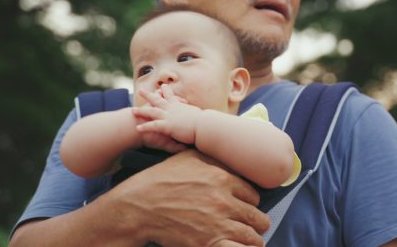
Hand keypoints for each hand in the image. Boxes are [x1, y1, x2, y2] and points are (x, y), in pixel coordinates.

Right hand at [105, 149, 269, 246]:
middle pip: (257, 217)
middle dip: (256, 223)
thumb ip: (212, 159)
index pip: (254, 195)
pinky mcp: (208, 244)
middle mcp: (224, 201)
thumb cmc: (160, 179)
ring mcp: (218, 224)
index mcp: (223, 178)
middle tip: (252, 225)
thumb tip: (228, 159)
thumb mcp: (188, 158)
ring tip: (249, 240)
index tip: (246, 207)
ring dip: (252, 240)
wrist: (139, 206)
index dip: (250, 203)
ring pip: (252, 238)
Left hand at [133, 85, 202, 144]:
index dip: (166, 91)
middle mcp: (172, 108)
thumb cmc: (204, 121)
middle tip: (140, 90)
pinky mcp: (167, 126)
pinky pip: (153, 126)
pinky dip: (145, 126)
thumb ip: (194, 113)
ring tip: (132, 110)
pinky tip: (137, 128)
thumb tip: (199, 112)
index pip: (171, 96)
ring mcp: (169, 116)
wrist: (204, 125)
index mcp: (179, 105)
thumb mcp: (198, 114)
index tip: (162, 86)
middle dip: (148, 95)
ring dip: (141, 111)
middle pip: (157, 100)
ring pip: (152, 111)